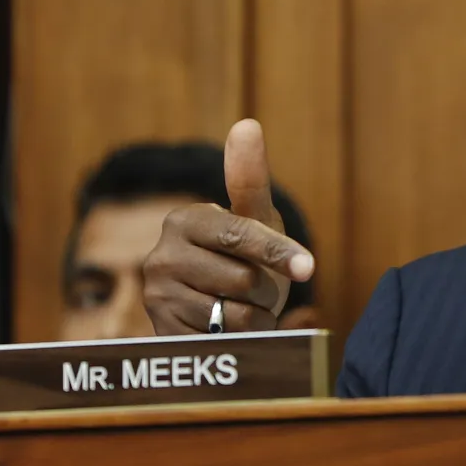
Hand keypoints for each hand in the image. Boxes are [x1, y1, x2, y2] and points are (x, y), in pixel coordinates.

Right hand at [142, 119, 314, 333]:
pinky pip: (224, 340)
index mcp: (184, 220)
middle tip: (255, 286)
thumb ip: (250, 179)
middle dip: (265, 289)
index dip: (278, 253)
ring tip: (241, 306)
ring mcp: (157, 297)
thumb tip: (247, 124)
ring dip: (254, 315)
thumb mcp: (255, 221)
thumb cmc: (246, 258)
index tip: (308, 268)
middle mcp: (160, 256)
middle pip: (243, 279)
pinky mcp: (163, 333)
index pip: (240, 235)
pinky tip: (227, 328)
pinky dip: (239, 338)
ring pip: (235, 314)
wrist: (222, 314)